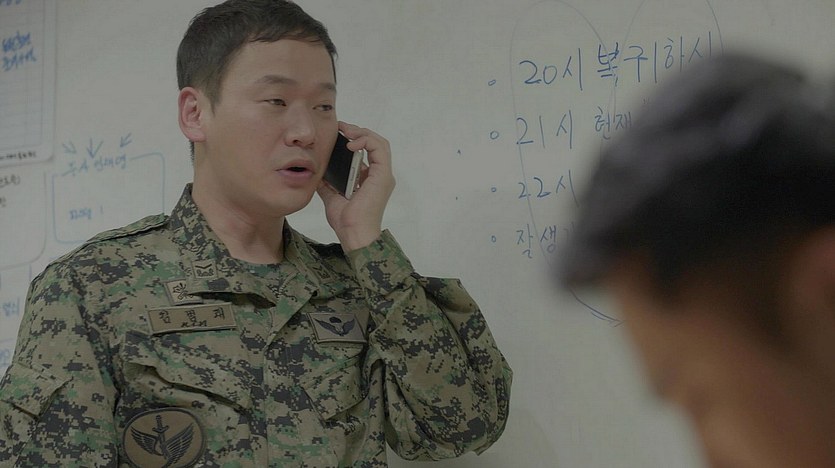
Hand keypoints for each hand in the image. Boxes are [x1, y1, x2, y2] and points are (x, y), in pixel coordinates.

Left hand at [317, 122, 395, 251]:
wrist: (353, 233)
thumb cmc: (345, 220)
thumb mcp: (330, 194)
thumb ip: (327, 181)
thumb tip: (316, 169)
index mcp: (369, 179)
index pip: (365, 151)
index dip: (353, 138)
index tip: (337, 133)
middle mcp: (378, 175)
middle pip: (373, 143)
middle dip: (357, 131)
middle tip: (340, 127)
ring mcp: (383, 175)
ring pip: (379, 142)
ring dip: (362, 133)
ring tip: (346, 131)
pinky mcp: (383, 175)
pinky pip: (379, 148)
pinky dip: (366, 141)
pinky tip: (350, 143)